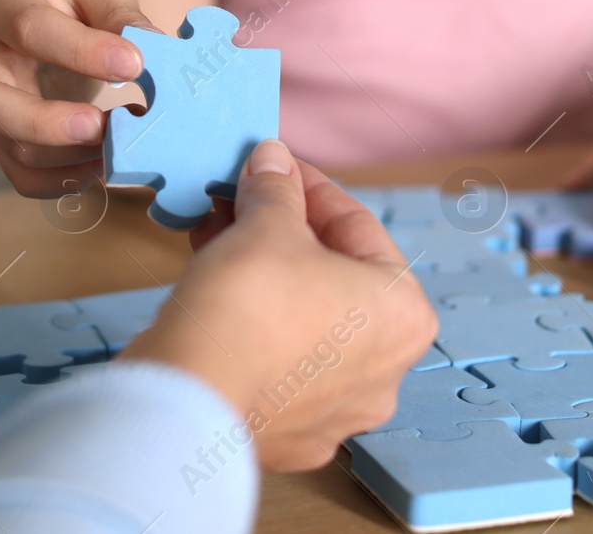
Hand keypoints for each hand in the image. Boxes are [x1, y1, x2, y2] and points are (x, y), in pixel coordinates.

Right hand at [0, 0, 158, 198]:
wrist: (57, 10)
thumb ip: (118, 9)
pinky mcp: (7, 141)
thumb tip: (149, 45)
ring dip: (72, 154)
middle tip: (102, 128)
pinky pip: (27, 178)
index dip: (82, 51)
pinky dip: (69, 179)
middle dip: (46, 125)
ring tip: (120, 135)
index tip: (135, 63)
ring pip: (12, 149)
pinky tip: (105, 159)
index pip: (30, 28)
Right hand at [120, 141, 437, 471]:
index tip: (274, 166)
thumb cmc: (247, 308)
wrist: (188, 399)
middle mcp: (384, 371)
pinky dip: (253, 323)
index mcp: (404, 316)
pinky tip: (214, 289)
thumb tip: (273, 161)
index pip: (358, 226)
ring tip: (215, 236)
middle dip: (280, 230)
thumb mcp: (265, 225)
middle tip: (240, 200)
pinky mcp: (289, 432)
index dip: (307, 186)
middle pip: (331, 275)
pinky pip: (277, 361)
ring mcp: (338, 410)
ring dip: (263, 272)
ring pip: (303, 319)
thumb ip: (276, 188)